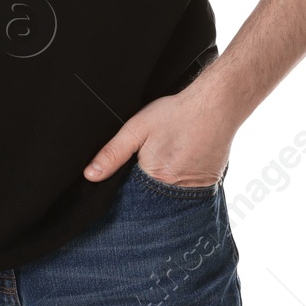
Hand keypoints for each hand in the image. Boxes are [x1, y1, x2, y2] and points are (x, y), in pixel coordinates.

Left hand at [83, 90, 235, 188]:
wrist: (216, 105)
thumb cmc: (175, 114)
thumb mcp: (136, 128)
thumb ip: (113, 153)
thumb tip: (90, 176)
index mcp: (156, 178)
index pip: (132, 197)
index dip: (125, 188)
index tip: (126, 177)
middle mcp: (177, 192)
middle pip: (151, 200)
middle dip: (144, 191)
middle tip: (151, 162)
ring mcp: (196, 191)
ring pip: (170, 199)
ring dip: (163, 189)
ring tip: (166, 163)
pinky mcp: (209, 185)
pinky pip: (188, 193)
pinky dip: (181, 185)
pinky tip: (180, 166)